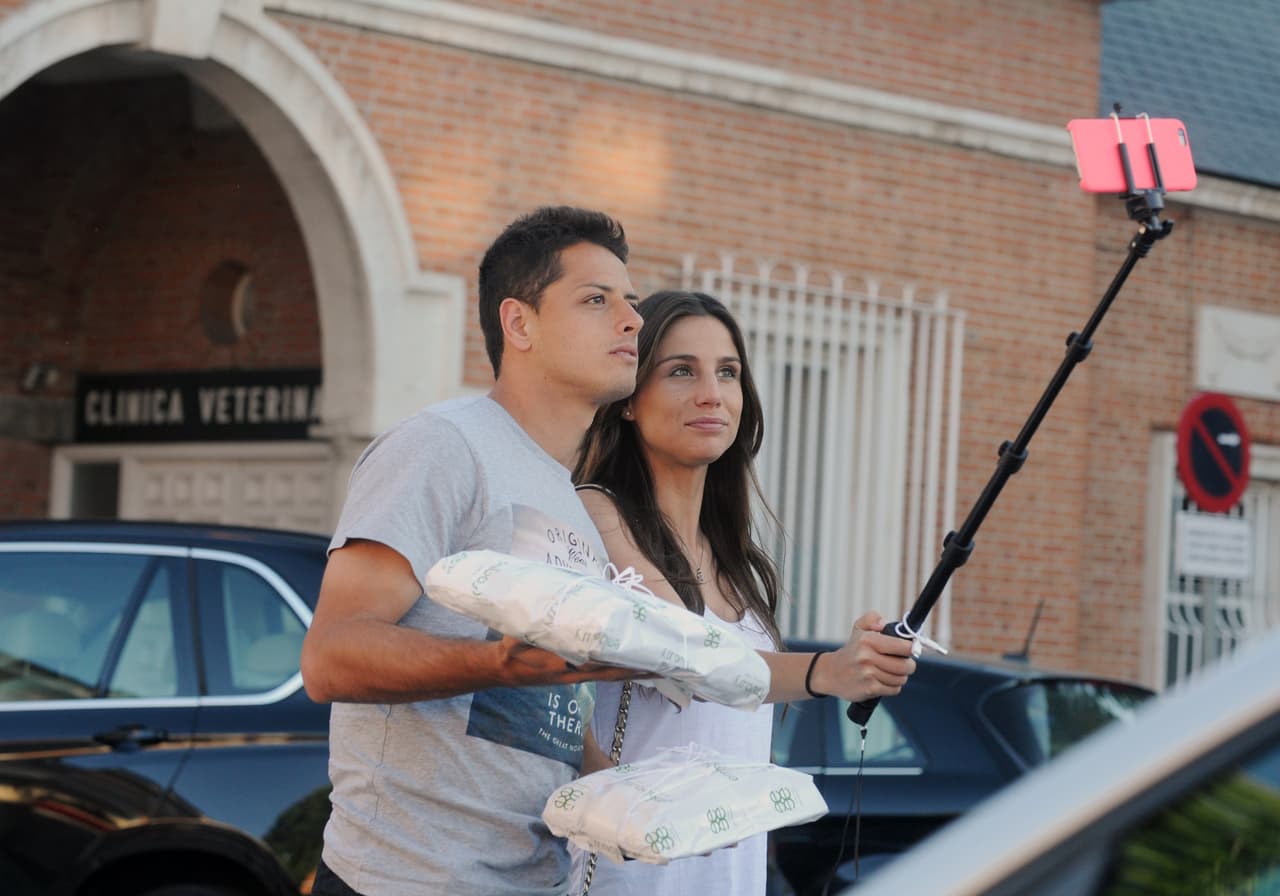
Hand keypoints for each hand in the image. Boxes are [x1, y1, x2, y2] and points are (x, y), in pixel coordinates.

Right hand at [493, 636, 650, 686]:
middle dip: (634, 670)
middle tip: (660, 665)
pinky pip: (605, 674)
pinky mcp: (578, 674)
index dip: (614, 661)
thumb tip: (551, 622)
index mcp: (560, 665)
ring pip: (611, 675)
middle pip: (610, 673)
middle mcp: (573, 673)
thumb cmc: (512, 651)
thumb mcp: (516, 640)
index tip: (634, 656)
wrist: (506, 669)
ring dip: (634, 673)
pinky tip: (638, 668)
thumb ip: (533, 633)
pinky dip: (623, 671)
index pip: (592, 664)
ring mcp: (577, 675)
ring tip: (659, 668)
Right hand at [810, 612, 916, 702]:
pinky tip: (883, 681)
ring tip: (890, 672)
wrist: (830, 673)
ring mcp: (868, 674)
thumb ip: (872, 619)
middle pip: (905, 665)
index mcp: (867, 640)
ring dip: (900, 677)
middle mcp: (866, 656)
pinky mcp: (869, 689)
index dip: (912, 648)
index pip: (903, 646)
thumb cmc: (851, 651)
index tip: (912, 650)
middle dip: (909, 665)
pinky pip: (894, 689)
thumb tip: (884, 623)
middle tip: (904, 664)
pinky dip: (892, 687)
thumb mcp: (858, 629)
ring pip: (901, 678)